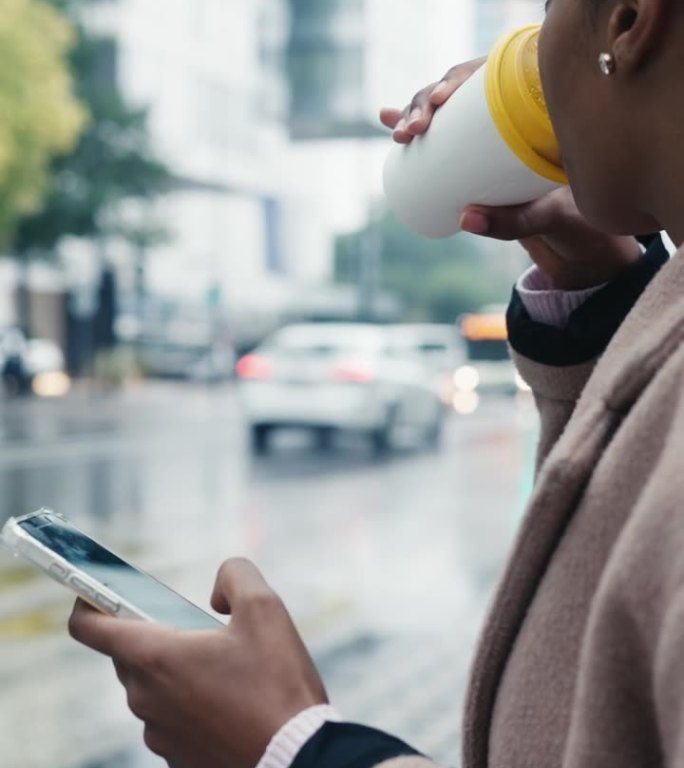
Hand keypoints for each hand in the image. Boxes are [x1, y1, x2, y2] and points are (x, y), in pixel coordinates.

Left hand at [69, 559, 327, 767]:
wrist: (296, 758)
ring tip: (223, 668)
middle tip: (197, 628)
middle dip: (155, 634)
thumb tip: (216, 593)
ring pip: (151, 687)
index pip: (88, 628)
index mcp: (156, 657)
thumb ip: (235, 576)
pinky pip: (169, 719)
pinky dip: (188, 703)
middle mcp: (146, 698)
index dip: (87, 602)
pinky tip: (229, 701)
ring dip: (175, 671)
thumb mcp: (265, 608)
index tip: (99, 593)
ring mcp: (158, 734)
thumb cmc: (278, 684)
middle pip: (127, 654)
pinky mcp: (176, 758)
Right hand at [380, 64, 640, 288]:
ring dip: (413, 113)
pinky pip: (438, 133)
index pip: (489, 80)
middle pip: (456, 92)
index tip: (441, 100)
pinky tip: (388, 117)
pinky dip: (411, 124)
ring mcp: (482, 132)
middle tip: (412, 130)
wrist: (568, 225)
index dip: (458, 81)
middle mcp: (504, 114)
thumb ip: (508, 222)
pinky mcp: (469, 151)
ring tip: (399, 132)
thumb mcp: (541, 217)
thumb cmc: (563, 213)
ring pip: (441, 111)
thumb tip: (464, 219)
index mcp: (532, 111)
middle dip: (425, 102)